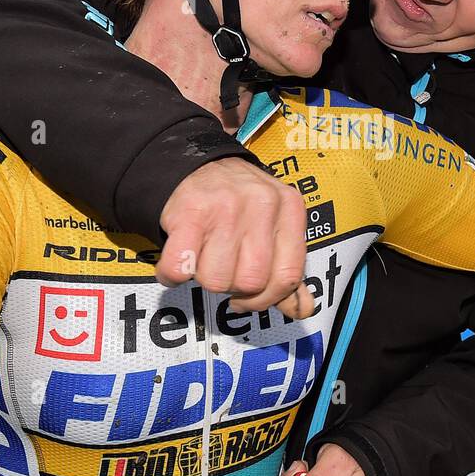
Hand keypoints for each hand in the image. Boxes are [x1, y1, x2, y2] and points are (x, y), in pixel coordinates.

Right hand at [156, 158, 313, 317]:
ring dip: (205, 278)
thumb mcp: (273, 225)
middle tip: (224, 270)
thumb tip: (301, 310)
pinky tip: (180, 262)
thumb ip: (287, 268)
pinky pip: (180, 268)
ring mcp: (225, 206)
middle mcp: (262, 203)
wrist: (196, 165)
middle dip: (234, 288)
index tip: (250, 298)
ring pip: (216, 280)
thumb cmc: (237, 204)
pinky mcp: (189, 212)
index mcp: (290, 208)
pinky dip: (173, 275)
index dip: (267, 298)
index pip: (288, 276)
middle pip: (251, 282)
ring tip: (204, 258)